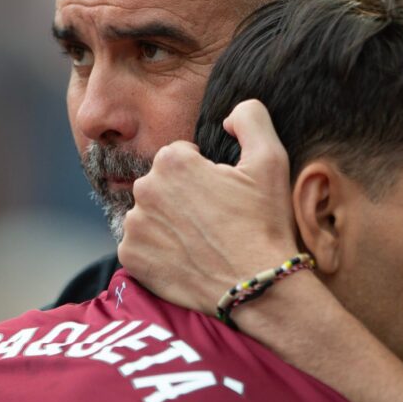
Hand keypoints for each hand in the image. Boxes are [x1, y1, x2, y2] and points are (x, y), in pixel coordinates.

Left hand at [119, 99, 298, 312]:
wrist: (257, 286)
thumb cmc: (265, 223)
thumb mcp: (271, 158)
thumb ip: (250, 117)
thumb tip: (228, 115)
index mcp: (172, 160)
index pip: (181, 156)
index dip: (205, 173)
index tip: (223, 195)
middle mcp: (144, 189)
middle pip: (162, 183)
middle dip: (184, 196)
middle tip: (215, 219)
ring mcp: (134, 225)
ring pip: (150, 212)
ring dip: (169, 221)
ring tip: (202, 240)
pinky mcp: (131, 257)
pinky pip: (140, 243)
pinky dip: (158, 249)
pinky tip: (186, 257)